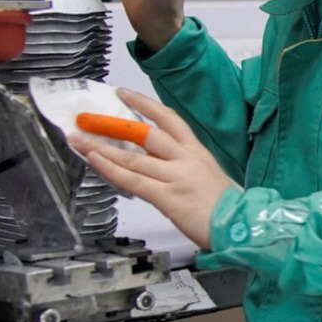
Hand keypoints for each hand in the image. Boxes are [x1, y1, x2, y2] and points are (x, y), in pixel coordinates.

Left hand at [72, 88, 231, 250]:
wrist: (243, 227)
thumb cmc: (228, 209)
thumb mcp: (208, 177)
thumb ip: (184, 167)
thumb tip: (158, 163)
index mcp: (197, 152)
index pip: (169, 119)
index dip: (144, 104)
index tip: (124, 94)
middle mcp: (185, 159)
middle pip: (144, 133)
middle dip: (113, 123)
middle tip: (90, 117)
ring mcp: (176, 177)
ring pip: (132, 156)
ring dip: (101, 146)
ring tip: (79, 139)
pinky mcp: (168, 197)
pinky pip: (133, 180)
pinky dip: (110, 169)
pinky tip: (95, 160)